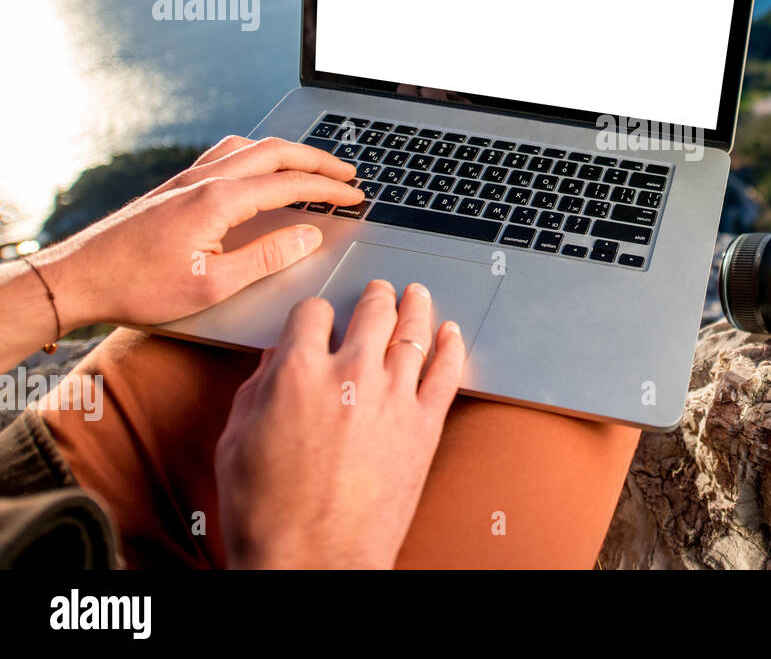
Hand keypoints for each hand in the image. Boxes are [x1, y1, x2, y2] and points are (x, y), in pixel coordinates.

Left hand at [37, 135, 363, 330]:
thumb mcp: (213, 284)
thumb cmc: (137, 287)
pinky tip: (257, 168)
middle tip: (348, 172)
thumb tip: (307, 237)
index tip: (355, 196)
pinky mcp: (174, 187)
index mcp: (219, 200)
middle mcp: (204, 180)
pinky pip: (225, 154)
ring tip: (310, 165)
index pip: (290, 184)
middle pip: (276, 152)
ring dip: (288, 152)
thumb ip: (267, 257)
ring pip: (250, 146)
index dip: (329, 189)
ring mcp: (186, 179)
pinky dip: (256, 153)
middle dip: (318, 160)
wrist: (78, 278)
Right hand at [215, 280, 464, 568]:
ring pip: (412, 331)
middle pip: (370, 311)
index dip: (313, 312)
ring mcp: (394, 397)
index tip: (318, 318)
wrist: (312, 561)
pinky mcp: (425, 425)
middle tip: (378, 291)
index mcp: (298, 372)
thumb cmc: (267, 512)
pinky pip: (447, 372)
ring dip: (414, 306)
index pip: (312, 311)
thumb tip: (275, 361)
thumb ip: (258, 388)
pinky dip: (451, 346)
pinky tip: (451, 334)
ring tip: (415, 294)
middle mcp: (351, 374)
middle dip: (373, 296)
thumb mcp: (237, 440)